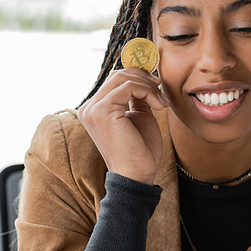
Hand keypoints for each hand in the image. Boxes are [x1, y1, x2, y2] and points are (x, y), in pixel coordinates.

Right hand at [77, 69, 169, 184]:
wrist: (137, 175)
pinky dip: (147, 92)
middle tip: (161, 89)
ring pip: (123, 78)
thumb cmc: (140, 151)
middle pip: (117, 75)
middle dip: (143, 78)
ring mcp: (93, 110)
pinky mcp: (102, 111)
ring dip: (148, 86)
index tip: (157, 86)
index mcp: (94, 110)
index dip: (137, 77)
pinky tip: (159, 106)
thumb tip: (144, 78)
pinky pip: (128, 87)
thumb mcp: (139, 116)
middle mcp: (89, 108)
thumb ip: (137, 97)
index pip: (114, 80)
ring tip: (162, 102)